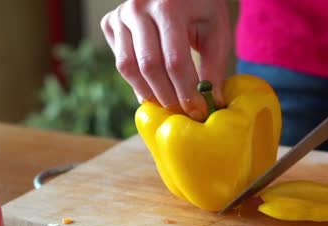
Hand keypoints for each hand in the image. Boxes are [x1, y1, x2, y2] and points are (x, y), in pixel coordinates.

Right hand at [101, 0, 230, 120]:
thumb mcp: (216, 30)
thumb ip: (214, 66)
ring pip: (128, 67)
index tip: (197, 111)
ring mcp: (121, 15)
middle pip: (149, 67)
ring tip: (168, 105)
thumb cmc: (202, 7)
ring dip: (149, 93)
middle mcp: (138, 8)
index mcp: (169, 6)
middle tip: (183, 113)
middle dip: (167, 97)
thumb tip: (211, 103)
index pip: (175, 61)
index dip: (186, 91)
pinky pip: (121, 62)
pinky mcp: (110, 23)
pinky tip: (154, 85)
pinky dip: (136, 80)